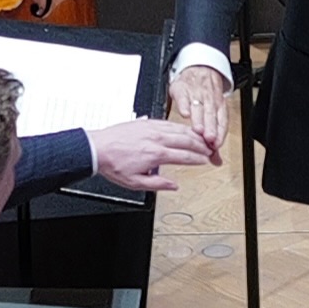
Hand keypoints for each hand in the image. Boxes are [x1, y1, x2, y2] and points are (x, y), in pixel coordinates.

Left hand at [89, 119, 218, 189]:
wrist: (97, 148)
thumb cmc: (113, 164)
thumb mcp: (135, 183)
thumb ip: (157, 184)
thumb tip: (174, 185)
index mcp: (155, 154)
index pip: (185, 156)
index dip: (199, 159)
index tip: (206, 161)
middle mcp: (156, 139)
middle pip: (187, 140)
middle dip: (202, 145)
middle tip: (211, 150)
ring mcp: (151, 128)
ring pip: (180, 129)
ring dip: (194, 134)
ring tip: (203, 139)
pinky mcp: (146, 122)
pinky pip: (168, 122)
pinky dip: (181, 126)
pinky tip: (185, 129)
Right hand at [169, 65, 228, 151]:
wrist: (198, 69)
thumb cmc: (205, 96)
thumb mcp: (212, 113)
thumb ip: (213, 138)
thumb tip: (217, 162)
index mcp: (218, 106)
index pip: (222, 121)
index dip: (220, 133)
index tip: (216, 146)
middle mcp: (209, 100)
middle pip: (211, 115)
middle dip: (210, 128)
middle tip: (209, 140)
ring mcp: (196, 93)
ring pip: (199, 107)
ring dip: (199, 119)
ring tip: (198, 130)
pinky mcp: (182, 88)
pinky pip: (184, 96)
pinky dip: (185, 104)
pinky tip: (184, 113)